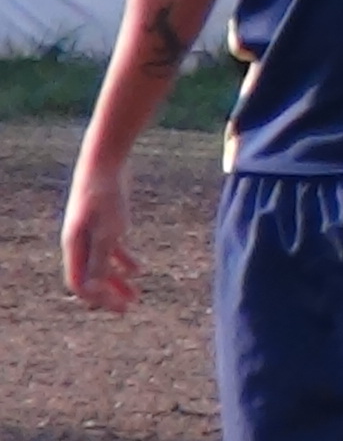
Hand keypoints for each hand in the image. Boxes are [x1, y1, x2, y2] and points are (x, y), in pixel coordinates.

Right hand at [61, 163, 140, 312]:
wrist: (106, 163)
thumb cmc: (105, 197)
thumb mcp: (107, 231)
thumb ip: (101, 260)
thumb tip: (94, 289)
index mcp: (75, 248)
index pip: (81, 284)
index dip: (99, 299)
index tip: (119, 309)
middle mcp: (80, 243)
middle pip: (92, 278)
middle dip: (108, 295)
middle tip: (127, 309)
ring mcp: (93, 233)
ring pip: (103, 265)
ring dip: (117, 282)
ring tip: (136, 296)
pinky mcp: (107, 222)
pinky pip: (112, 249)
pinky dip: (124, 261)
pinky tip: (138, 270)